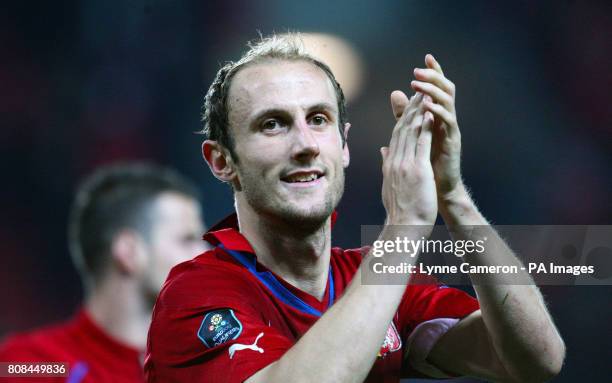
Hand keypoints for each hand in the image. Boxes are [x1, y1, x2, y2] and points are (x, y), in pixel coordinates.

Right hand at [380, 91, 436, 227]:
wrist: (403, 227)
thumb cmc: (399, 211)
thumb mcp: (389, 185)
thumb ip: (386, 165)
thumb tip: (383, 151)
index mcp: (389, 164)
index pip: (396, 135)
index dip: (403, 117)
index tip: (410, 103)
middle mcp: (395, 161)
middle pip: (402, 128)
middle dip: (411, 108)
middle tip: (418, 91)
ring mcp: (405, 164)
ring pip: (411, 132)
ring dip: (419, 111)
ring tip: (425, 95)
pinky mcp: (417, 169)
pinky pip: (422, 143)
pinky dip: (426, 127)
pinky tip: (431, 114)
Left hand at [411, 54, 462, 197]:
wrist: (437, 187)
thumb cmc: (426, 160)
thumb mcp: (413, 131)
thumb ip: (405, 113)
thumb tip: (395, 93)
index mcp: (437, 115)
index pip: (437, 89)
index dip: (434, 73)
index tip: (426, 57)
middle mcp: (446, 119)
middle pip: (445, 90)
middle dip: (433, 78)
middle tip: (419, 70)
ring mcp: (451, 129)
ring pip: (447, 103)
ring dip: (433, 92)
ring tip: (419, 84)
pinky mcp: (452, 142)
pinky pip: (448, 123)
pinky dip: (438, 112)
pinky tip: (428, 106)